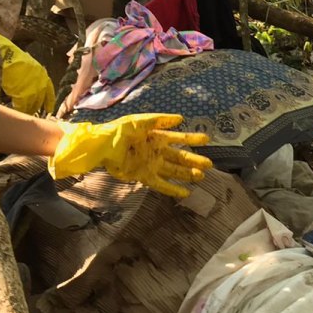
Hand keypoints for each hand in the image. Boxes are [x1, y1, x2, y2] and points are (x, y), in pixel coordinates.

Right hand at [0, 29, 54, 114]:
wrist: (5, 55)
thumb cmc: (12, 58)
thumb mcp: (27, 65)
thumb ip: (30, 76)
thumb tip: (26, 84)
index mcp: (42, 75)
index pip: (49, 91)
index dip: (49, 101)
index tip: (49, 109)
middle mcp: (41, 83)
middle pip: (40, 100)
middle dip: (35, 107)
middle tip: (29, 112)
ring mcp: (34, 90)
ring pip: (32, 105)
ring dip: (27, 109)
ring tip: (21, 112)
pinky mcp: (24, 95)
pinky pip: (22, 107)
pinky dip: (18, 109)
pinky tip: (14, 110)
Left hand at [49, 113, 212, 197]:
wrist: (103, 145)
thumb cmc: (120, 130)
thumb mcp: (140, 121)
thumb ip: (160, 120)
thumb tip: (181, 119)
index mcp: (157, 137)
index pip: (180, 139)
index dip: (193, 139)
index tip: (207, 139)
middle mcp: (157, 151)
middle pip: (180, 157)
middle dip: (194, 161)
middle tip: (209, 165)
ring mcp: (151, 164)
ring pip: (174, 171)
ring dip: (187, 174)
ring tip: (201, 177)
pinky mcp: (144, 176)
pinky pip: (161, 184)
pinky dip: (173, 189)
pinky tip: (185, 192)